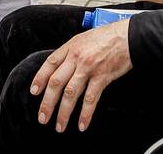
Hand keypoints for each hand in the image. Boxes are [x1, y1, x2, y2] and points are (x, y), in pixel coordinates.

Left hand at [30, 18, 132, 132]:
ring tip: (60, 125)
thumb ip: (72, 52)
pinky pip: (90, 99)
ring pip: (71, 94)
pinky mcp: (102, 77)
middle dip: (47, 102)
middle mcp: (77, 58)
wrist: (128, 36)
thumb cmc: (108, 36)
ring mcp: (89, 68)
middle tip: (43, 117)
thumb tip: (60, 66)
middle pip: (56, 82)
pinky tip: (82, 124)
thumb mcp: (84, 38)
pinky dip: (85, 114)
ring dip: (63, 113)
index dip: (39, 79)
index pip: (49, 64)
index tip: (34, 92)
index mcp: (70, 47)